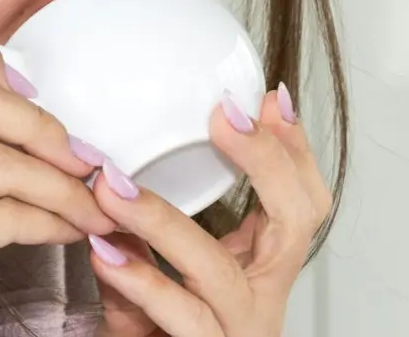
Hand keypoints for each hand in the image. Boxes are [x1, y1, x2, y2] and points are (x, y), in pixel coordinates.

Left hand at [88, 85, 330, 336]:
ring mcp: (237, 335)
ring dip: (163, 222)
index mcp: (260, 272)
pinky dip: (142, 284)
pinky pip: (181, 323)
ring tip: (113, 187)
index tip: (268, 96)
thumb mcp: (154, 284)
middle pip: (295, 224)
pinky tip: (105, 255)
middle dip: (265, 163)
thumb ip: (148, 237)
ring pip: (219, 273)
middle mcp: (260, 302)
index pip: (303, 201)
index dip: (295, 149)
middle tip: (220, 118)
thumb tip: (119, 169)